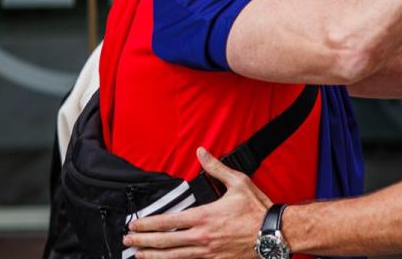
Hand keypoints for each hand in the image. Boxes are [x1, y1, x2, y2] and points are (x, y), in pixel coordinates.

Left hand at [124, 148, 270, 258]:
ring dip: (153, 256)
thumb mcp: (238, 182)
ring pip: (173, 256)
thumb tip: (202, 152)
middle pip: (164, 242)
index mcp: (204, 216)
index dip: (147, 225)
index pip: (167, 222)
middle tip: (128, 242)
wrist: (273, 233)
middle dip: (143, 242)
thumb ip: (216, 168)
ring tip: (139, 255)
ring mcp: (207, 252)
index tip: (135, 225)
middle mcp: (201, 237)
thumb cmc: (257, 209)